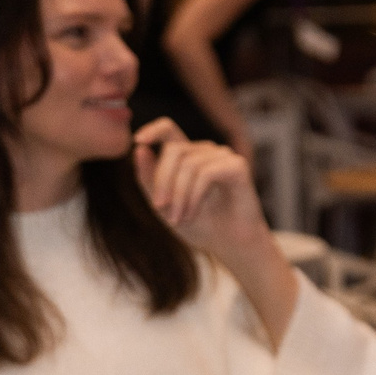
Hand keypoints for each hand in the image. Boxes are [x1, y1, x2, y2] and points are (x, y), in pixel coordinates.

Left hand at [133, 119, 270, 259]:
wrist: (230, 245)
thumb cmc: (200, 225)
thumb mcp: (164, 204)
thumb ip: (148, 179)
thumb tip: (139, 149)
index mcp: (187, 156)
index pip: (168, 129)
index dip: (152, 129)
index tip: (138, 139)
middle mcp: (206, 152)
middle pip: (174, 150)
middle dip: (162, 180)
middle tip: (159, 208)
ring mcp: (223, 157)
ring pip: (189, 164)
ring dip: (179, 195)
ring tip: (179, 218)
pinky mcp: (237, 166)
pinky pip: (205, 173)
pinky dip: (194, 195)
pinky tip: (193, 212)